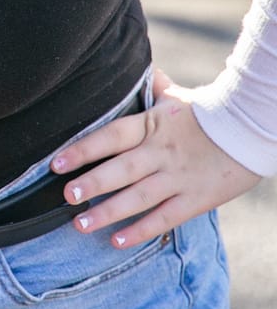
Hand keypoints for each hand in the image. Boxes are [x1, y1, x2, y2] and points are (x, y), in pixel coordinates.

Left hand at [50, 67, 260, 248]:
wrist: (252, 129)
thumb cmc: (209, 112)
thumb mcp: (176, 97)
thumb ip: (153, 88)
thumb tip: (138, 67)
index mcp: (153, 125)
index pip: (112, 136)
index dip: (83, 149)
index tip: (56, 162)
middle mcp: (161, 152)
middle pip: (121, 169)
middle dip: (92, 183)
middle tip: (66, 196)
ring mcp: (178, 177)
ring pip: (138, 198)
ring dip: (108, 212)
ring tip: (80, 224)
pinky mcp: (195, 199)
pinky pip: (165, 218)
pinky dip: (141, 231)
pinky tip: (117, 240)